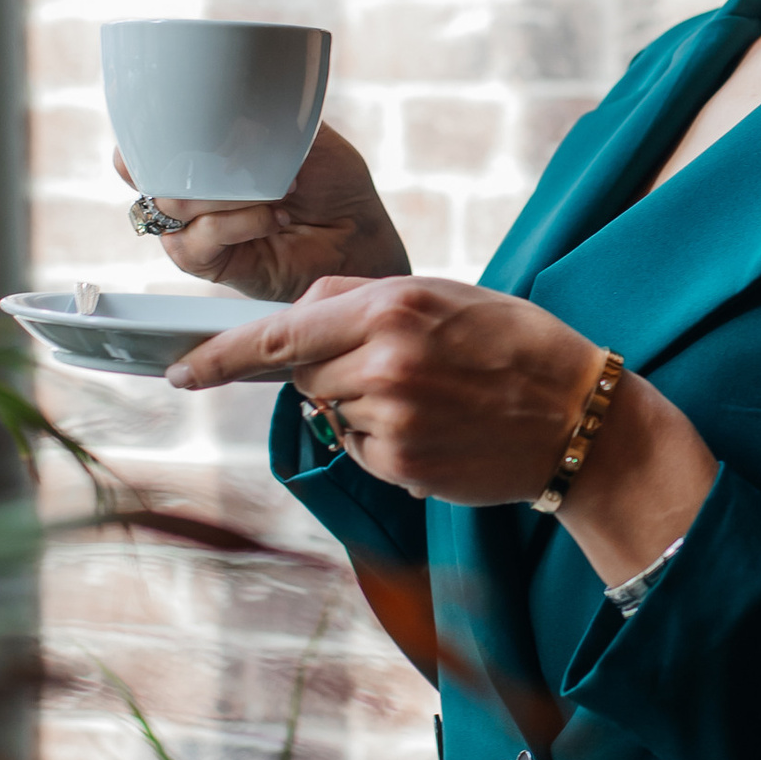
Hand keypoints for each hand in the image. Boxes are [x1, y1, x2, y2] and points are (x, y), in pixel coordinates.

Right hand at [117, 120, 409, 304]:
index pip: (143, 154)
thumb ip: (265, 115)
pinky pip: (195, 243)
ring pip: (170, 208)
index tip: (152, 125)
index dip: (136, 145)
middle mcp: (193, 200)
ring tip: (275, 186)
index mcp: (203, 163)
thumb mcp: (303, 133)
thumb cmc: (334, 184)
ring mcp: (199, 234)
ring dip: (221, 193)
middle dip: (171, 164)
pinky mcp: (213, 265)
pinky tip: (272, 216)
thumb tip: (228, 106)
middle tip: (215, 155)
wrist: (362, 235)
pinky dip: (235, 223)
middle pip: (146, 180)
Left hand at [167, 274, 716, 572]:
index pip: (280, 333)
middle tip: (401, 365)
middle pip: (304, 371)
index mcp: (391, 307)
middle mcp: (382, 362)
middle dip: (332, 368)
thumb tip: (294, 324)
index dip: (221, 357)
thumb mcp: (444, 296)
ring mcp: (389, 418)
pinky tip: (438, 428)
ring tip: (434, 397)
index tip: (180, 372)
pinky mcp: (400, 463)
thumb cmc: (515, 346)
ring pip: (333, 410)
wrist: (580, 417)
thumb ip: (363, 303)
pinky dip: (385, 440)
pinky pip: (360, 447)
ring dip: (363, 405)